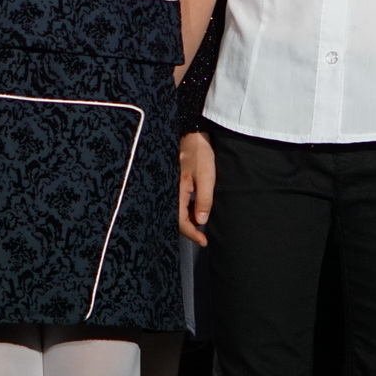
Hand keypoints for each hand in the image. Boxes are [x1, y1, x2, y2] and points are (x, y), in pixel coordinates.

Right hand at [178, 131, 215, 246]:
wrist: (191, 134)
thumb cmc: (199, 154)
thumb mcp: (206, 177)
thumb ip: (203, 200)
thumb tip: (201, 221)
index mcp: (175, 192)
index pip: (180, 221)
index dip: (192, 234)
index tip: (204, 242)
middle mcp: (169, 192)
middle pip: (176, 219)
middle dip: (190, 229)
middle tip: (204, 236)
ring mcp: (171, 187)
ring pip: (177, 211)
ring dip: (189, 219)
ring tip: (202, 223)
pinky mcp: (174, 183)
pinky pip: (179, 202)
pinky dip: (188, 209)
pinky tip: (197, 209)